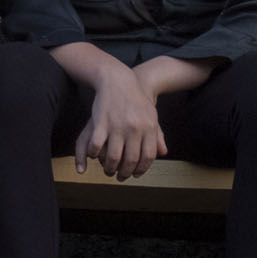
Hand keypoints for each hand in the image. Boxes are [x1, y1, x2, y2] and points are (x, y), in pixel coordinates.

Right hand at [77, 65, 164, 179]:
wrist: (118, 80)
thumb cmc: (135, 100)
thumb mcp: (151, 115)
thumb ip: (156, 135)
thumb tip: (163, 153)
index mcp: (149, 127)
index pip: (148, 156)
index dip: (142, 169)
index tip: (135, 174)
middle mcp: (135, 128)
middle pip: (130, 160)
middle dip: (124, 173)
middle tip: (119, 177)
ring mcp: (117, 126)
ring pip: (113, 157)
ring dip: (109, 168)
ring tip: (107, 170)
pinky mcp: (101, 123)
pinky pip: (96, 146)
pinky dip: (93, 155)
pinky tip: (94, 155)